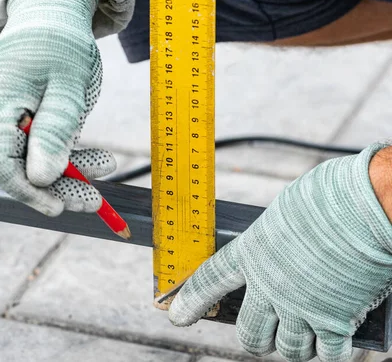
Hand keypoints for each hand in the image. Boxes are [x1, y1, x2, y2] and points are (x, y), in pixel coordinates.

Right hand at [0, 0, 114, 215]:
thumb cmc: (60, 44)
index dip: (30, 192)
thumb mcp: (68, 89)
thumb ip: (54, 133)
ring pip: (30, 157)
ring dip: (68, 169)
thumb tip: (42, 179)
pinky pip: (34, 143)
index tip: (60, 208)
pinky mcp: (12, 114)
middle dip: (59, 185)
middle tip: (94, 200)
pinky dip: (63, 152)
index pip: (2, 163)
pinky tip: (93, 157)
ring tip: (104, 168)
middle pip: (18, 165)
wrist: (50, 14)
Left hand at [169, 143, 391, 361]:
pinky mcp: (334, 322)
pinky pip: (327, 354)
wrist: (366, 207)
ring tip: (304, 332)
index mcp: (250, 253)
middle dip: (255, 338)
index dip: (190, 302)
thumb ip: (272, 239)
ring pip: (287, 348)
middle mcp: (269, 286)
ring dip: (294, 344)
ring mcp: (300, 308)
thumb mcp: (284, 212)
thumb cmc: (329, 198)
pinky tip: (334, 337)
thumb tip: (277, 250)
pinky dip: (330, 350)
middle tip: (264, 334)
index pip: (208, 282)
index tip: (178, 317)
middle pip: (249, 334)